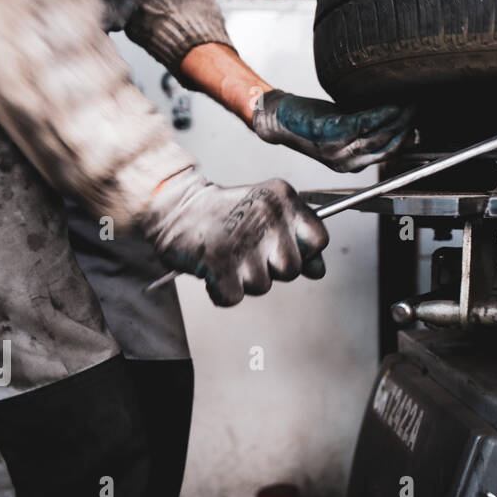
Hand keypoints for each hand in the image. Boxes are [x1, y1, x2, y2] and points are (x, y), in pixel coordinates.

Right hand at [141, 168, 327, 306]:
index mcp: (284, 200)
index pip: (318, 240)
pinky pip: (234, 297)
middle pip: (291, 269)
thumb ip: (297, 239)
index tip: (284, 250)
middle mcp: (268, 218)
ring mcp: (244, 242)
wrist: (176, 206)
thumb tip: (319, 270)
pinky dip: (222, 291)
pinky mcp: (220, 263)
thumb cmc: (224, 213)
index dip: (304, 253)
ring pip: (263, 286)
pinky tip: (214, 270)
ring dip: (244, 279)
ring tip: (229, 256)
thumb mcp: (267, 213)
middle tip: (248, 252)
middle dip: (271, 269)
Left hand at [252, 90, 412, 172]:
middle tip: (418, 109)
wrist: (279, 120)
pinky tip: (392, 104)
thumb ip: (366, 130)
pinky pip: (365, 124)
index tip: (418, 122)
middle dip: (407, 127)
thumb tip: (394, 121)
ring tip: (409, 104)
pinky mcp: (332, 133)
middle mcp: (347, 162)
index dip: (407, 138)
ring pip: (380, 136)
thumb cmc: (309, 123)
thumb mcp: (342, 131)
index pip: (388, 154)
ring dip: (399, 119)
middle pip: (388, 147)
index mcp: (352, 164)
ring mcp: (339, 149)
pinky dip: (382, 114)